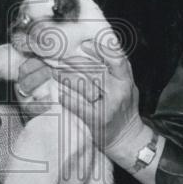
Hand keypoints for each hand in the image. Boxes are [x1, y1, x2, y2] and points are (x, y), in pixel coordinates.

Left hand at [17, 40, 145, 154]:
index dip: (99, 49)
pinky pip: (78, 105)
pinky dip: (66, 97)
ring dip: (66, 77)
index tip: (84, 45)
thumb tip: (92, 48)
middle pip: (95, 70)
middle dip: (75, 62)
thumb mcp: (127, 86)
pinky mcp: (96, 119)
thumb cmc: (123, 108)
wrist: (127, 138)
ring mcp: (108, 106)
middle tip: (62, 59)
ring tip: (55, 72)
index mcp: (126, 81)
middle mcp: (119, 92)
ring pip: (84, 85)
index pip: (116, 58)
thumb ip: (115, 69)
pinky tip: (58, 92)